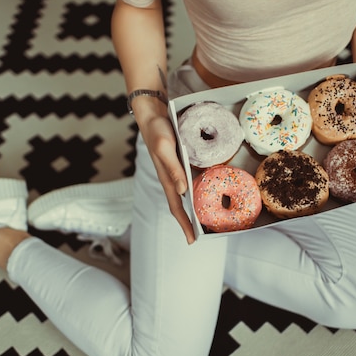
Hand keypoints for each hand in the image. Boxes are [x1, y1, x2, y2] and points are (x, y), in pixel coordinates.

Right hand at [140, 115, 195, 244]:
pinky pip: (187, 183)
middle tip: (202, 235)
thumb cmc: (156, 130)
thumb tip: (182, 191)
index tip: (192, 240)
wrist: (151, 115)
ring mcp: (174, 172)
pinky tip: (204, 194)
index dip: (184, 224)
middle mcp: (170, 178)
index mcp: (166, 178)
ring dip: (192, 209)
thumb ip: (173, 168)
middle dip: (189, 222)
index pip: (176, 207)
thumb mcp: (165, 147)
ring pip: (184, 196)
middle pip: (181, 206)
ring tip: (205, 221)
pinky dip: (194, 192)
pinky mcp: (178, 164)